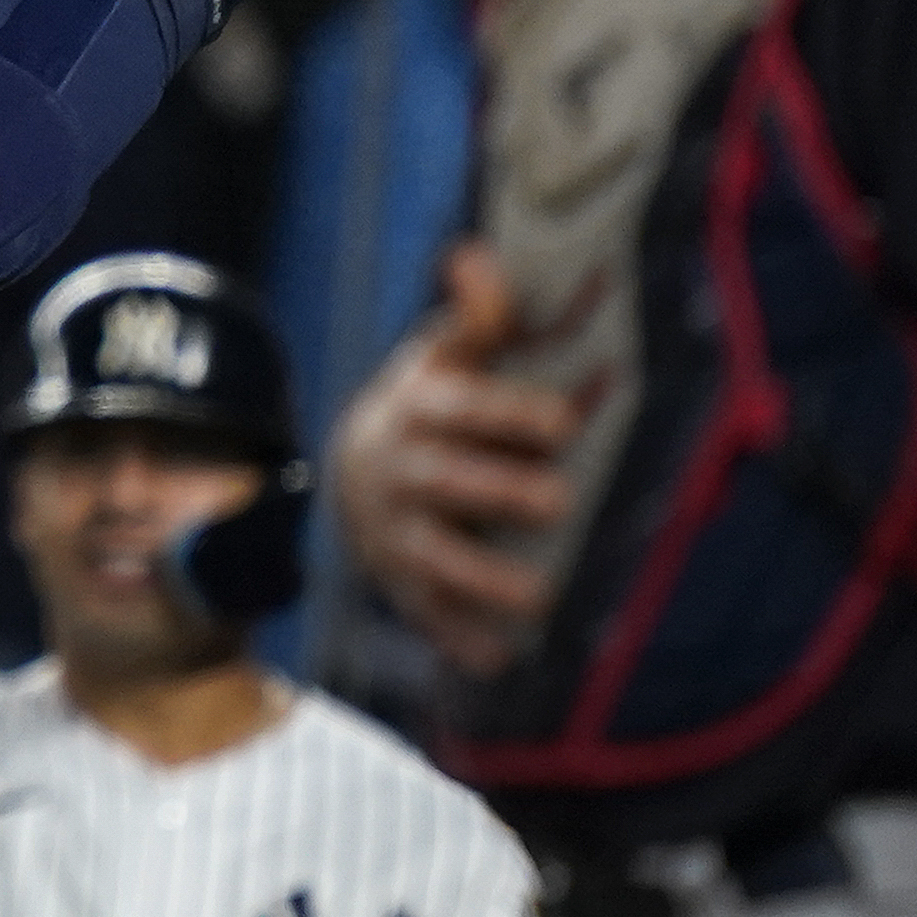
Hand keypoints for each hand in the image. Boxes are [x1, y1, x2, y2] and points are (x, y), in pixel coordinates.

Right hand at [329, 243, 577, 671]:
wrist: (354, 470)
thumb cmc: (430, 405)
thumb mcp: (444, 353)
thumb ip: (475, 314)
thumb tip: (476, 256)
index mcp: (414, 408)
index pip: (456, 408)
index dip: (507, 411)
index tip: (563, 420)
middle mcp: (396, 471)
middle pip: (442, 481)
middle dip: (496, 490)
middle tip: (560, 500)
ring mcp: (393, 532)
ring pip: (429, 556)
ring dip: (480, 579)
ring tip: (541, 598)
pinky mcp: (399, 581)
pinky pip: (423, 613)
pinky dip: (456, 638)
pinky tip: (497, 661)